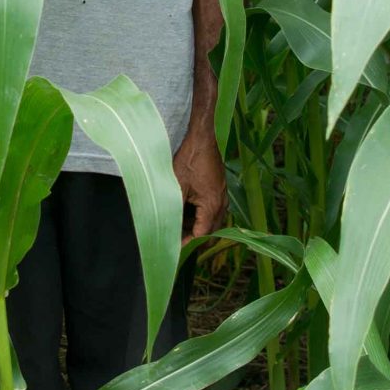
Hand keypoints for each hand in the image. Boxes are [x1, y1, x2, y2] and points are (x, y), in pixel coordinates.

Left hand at [173, 128, 225, 242]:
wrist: (204, 139)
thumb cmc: (190, 160)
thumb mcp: (177, 187)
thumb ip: (175, 209)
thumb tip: (167, 227)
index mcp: (212, 206)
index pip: (201, 236)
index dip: (188, 244)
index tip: (174, 250)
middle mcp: (221, 205)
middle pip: (210, 233)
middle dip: (193, 240)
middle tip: (175, 242)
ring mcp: (222, 198)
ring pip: (211, 223)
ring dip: (196, 228)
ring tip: (177, 229)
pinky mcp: (219, 192)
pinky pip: (212, 212)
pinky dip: (199, 217)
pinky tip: (184, 214)